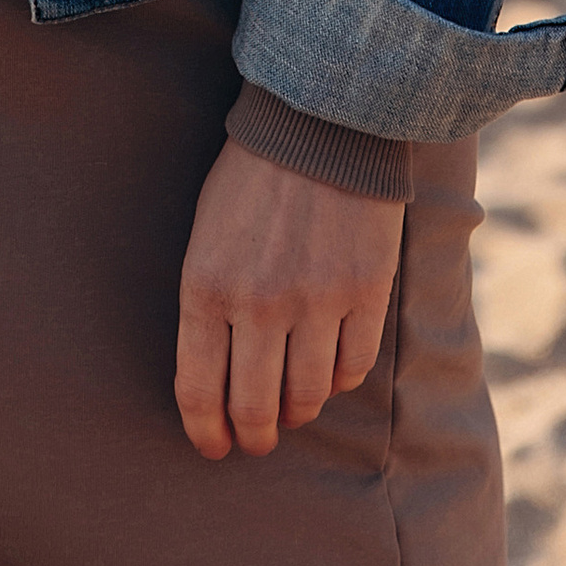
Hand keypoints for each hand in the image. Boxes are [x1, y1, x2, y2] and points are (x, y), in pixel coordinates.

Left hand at [173, 139, 404, 459]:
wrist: (319, 119)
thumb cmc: (251, 178)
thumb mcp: (205, 235)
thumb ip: (209, 304)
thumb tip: (218, 377)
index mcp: (206, 287)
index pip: (199, 392)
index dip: (206, 432)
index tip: (215, 446)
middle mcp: (259, 304)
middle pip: (255, 409)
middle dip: (254, 436)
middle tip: (256, 439)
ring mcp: (316, 302)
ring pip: (306, 397)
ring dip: (297, 412)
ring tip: (292, 407)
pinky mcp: (365, 293)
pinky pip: (352, 368)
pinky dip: (338, 380)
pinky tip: (329, 370)